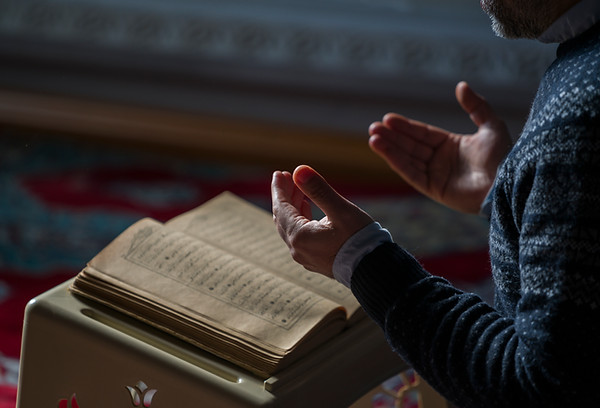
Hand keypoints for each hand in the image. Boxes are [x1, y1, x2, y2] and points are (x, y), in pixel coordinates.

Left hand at [271, 165, 372, 277]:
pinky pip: (300, 236)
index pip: (281, 208)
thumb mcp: (340, 210)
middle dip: (285, 196)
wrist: (373, 269)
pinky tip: (306, 209)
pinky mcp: (315, 260)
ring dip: (293, 207)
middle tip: (287, 177)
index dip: (279, 189)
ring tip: (298, 189)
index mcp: (300, 236)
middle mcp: (297, 249)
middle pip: (283, 218)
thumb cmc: (359, 239)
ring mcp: (305, 257)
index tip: (278, 173)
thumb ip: (318, 190)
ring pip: (291, 227)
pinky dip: (300, 219)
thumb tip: (299, 170)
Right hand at [369, 81, 511, 213]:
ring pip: (407, 158)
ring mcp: (436, 175)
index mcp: (451, 145)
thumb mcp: (491, 126)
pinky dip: (396, 161)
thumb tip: (461, 85)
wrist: (506, 184)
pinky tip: (383, 150)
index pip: (422, 134)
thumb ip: (476, 106)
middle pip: (410, 145)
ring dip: (389, 148)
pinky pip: (410, 172)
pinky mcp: (433, 189)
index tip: (388, 119)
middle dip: (392, 136)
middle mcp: (440, 160)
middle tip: (373, 127)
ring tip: (372, 137)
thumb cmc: (503, 157)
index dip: (405, 126)